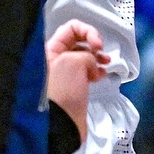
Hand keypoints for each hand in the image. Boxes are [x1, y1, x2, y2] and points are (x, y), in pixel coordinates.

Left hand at [47, 20, 110, 138]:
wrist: (59, 125)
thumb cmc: (60, 96)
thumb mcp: (73, 63)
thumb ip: (86, 54)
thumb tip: (92, 61)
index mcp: (49, 51)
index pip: (71, 28)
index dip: (88, 31)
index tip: (97, 44)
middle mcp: (55, 60)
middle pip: (78, 41)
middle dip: (94, 44)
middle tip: (100, 52)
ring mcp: (64, 74)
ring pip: (84, 56)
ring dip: (97, 57)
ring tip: (104, 63)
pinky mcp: (73, 86)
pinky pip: (87, 71)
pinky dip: (96, 70)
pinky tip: (100, 75)